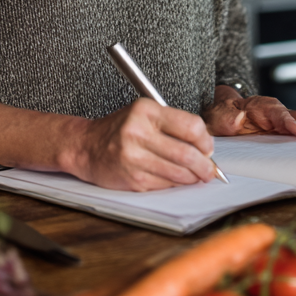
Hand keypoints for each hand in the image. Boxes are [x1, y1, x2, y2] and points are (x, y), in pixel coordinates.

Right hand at [69, 98, 217, 191]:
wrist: (86, 146)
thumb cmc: (119, 129)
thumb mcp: (143, 114)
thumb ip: (172, 124)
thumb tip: (205, 145)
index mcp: (145, 111)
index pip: (191, 126)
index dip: (206, 140)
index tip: (207, 147)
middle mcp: (138, 132)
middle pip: (187, 154)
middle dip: (205, 165)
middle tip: (209, 169)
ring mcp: (134, 157)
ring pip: (179, 173)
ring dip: (193, 177)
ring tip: (196, 175)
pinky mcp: (133, 178)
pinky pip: (166, 184)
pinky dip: (176, 184)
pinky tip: (176, 178)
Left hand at [203, 87, 295, 137]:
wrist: (218, 117)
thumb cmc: (220, 115)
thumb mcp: (217, 116)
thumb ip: (226, 117)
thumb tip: (238, 119)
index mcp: (258, 106)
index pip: (276, 112)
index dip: (289, 121)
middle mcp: (272, 113)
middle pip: (294, 115)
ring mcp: (278, 123)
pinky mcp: (280, 133)